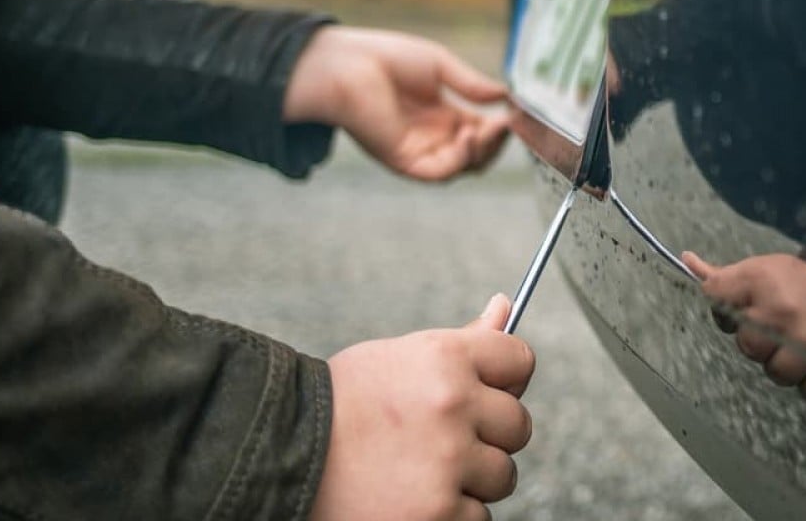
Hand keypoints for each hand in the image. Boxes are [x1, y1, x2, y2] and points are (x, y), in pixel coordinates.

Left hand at [285, 26, 510, 180]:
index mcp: (441, 115)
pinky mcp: (404, 161)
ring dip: (484, 151)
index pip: (480, 131)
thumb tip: (505, 96)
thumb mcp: (440, 66)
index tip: (515, 113)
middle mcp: (432, 137)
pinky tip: (467, 137)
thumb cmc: (386, 58)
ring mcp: (419, 151)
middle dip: (496, 142)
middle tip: (507, 124)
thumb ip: (471, 85)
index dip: (500, 127)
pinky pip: (441, 173)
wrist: (348, 66)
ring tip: (490, 129)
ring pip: (464, 167)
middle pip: (477, 154)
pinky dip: (460, 160)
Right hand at [310, 295, 534, 520]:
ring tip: (421, 468)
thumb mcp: (400, 357)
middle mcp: (453, 406)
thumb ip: (462, 342)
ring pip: (502, 475)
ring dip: (471, 477)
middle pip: (518, 425)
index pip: (520, 360)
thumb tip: (505, 306)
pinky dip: (450, 512)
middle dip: (488, 434)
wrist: (285, 456)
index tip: (485, 392)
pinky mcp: (438, 513)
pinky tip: (412, 495)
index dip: (505, 379)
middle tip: (441, 437)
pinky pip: (477, 515)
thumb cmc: (346, 403)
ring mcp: (448, 463)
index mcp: (445, 358)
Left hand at [683, 252, 805, 404]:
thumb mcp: (763, 268)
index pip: (717, 300)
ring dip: (788, 365)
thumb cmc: (803, 281)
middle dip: (762, 342)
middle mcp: (782, 316)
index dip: (728, 310)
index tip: (748, 308)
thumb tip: (687, 259)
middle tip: (784, 329)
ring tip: (804, 345)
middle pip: (749, 348)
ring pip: (778, 374)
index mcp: (761, 284)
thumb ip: (725, 276)